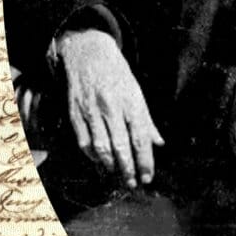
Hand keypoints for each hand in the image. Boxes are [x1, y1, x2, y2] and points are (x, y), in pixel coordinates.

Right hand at [53, 29, 163, 187]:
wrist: (88, 52)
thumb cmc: (117, 73)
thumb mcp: (137, 92)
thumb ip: (147, 120)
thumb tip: (159, 143)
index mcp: (131, 102)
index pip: (141, 138)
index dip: (145, 161)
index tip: (148, 177)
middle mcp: (112, 107)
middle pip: (122, 146)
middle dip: (129, 169)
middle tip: (134, 183)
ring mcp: (92, 110)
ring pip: (102, 147)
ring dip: (111, 165)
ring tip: (118, 174)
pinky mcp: (76, 112)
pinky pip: (84, 141)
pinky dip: (92, 155)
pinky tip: (100, 161)